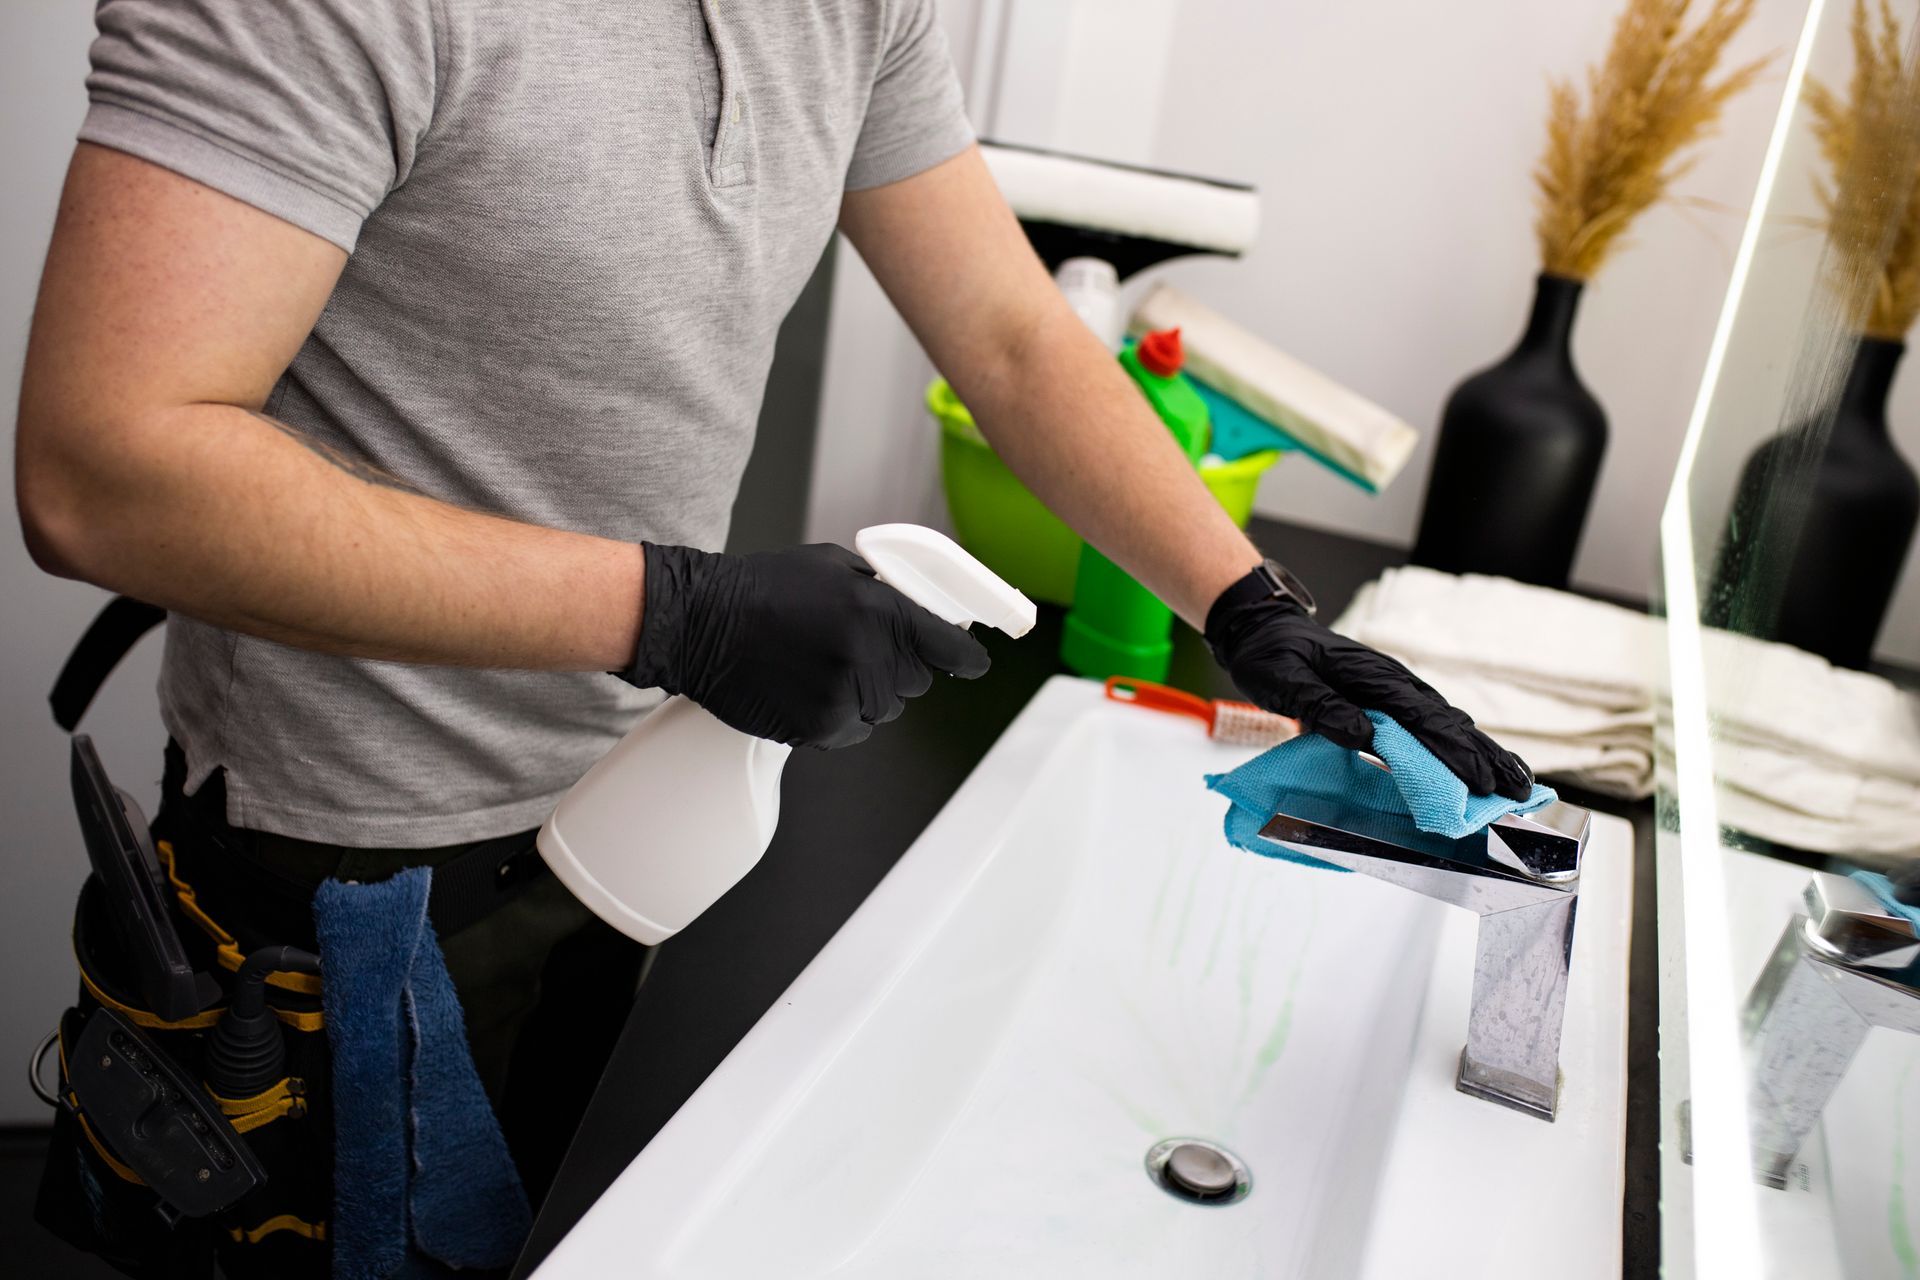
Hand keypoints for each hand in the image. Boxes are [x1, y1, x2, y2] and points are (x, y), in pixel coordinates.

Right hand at [621, 542, 989, 747]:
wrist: (701, 623)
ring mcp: (842, 695)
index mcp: (876, 609)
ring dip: (866, 693)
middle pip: (917, 681)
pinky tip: (807, 688)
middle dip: (896, 667)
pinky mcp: (818, 727)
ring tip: (822, 665)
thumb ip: (885, 591)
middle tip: (854, 649)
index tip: (974, 663)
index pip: (949, 648)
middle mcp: (865, 654)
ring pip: (885, 709)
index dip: (966, 658)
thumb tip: (926, 611)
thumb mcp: (834, 566)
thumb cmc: (763, 588)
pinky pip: (853, 731)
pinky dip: (838, 717)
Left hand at [1205, 577, 1532, 800]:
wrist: (1263, 628)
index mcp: (1373, 677)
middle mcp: (1393, 683)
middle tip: (1521, 792)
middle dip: (1486, 759)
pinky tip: (1474, 765)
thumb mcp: (1285, 680)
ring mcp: (1393, 690)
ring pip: (1446, 725)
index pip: (1424, 720)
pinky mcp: (1386, 700)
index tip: (1483, 782)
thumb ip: (1322, 706)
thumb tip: (1363, 735)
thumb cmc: (1272, 654)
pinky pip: (1428, 726)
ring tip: (1514, 784)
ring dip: (1480, 754)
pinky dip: (1456, 746)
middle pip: (1449, 724)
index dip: (1456, 753)